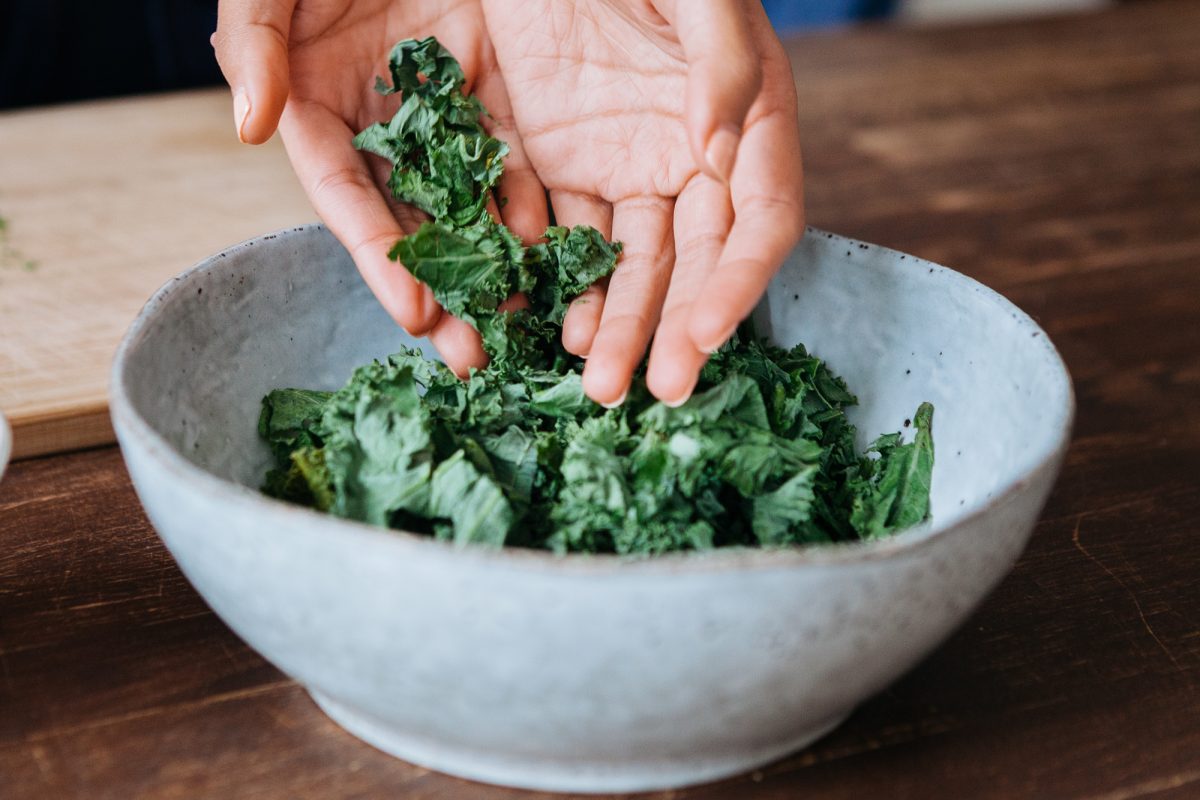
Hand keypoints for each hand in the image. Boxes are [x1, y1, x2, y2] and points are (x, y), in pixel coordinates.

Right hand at [212, 0, 548, 375]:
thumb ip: (255, 41)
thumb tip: (250, 126)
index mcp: (326, 110)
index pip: (351, 197)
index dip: (381, 256)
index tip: (417, 311)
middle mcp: (392, 130)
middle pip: (418, 224)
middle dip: (448, 293)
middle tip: (476, 359)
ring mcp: (455, 119)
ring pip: (480, 208)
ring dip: (504, 273)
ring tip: (532, 329)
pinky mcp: (512, 103)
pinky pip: (533, 167)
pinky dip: (550, 216)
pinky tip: (572, 263)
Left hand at [481, 0, 803, 405]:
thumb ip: (720, 64)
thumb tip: (718, 154)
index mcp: (750, 118)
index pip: (760, 220)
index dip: (740, 282)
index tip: (707, 335)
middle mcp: (694, 157)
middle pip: (693, 262)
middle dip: (674, 328)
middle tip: (652, 389)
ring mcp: (626, 164)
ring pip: (627, 263)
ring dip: (615, 323)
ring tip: (594, 378)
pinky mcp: (563, 158)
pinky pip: (561, 231)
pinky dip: (554, 279)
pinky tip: (544, 322)